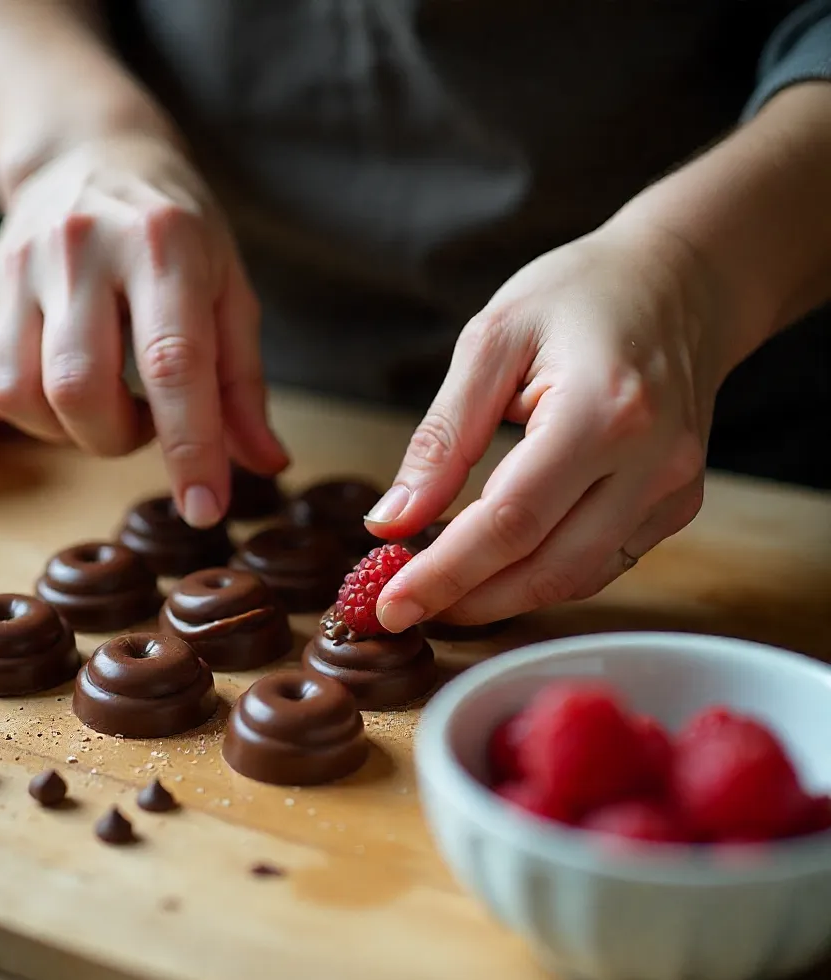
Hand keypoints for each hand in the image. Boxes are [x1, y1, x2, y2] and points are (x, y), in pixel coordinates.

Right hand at [0, 133, 287, 525]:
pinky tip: (58, 384)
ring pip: (19, 396)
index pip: (174, 364)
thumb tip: (265, 464)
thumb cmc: (175, 232)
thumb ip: (243, 384)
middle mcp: (80, 249)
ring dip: (69, 430)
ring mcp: (16, 266)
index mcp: (163, 246)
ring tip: (105, 397)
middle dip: (118, 439)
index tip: (206, 510)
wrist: (87, 155)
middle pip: (80, 389)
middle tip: (146, 419)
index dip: (190, 449)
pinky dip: (24, 413)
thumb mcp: (229, 290)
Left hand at [366, 220, 725, 628]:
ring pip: (575, 579)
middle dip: (467, 599)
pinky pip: (600, 562)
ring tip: (440, 591)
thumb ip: (442, 438)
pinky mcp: (677, 504)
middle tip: (403, 607)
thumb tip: (391, 520)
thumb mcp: (491, 341)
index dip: (445, 573)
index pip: (510, 521)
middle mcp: (653, 463)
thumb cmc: (578, 295)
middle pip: (546, 568)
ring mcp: (674, 490)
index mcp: (603, 411)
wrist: (679, 282)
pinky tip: (495, 568)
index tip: (390, 605)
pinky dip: (541, 576)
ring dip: (501, 598)